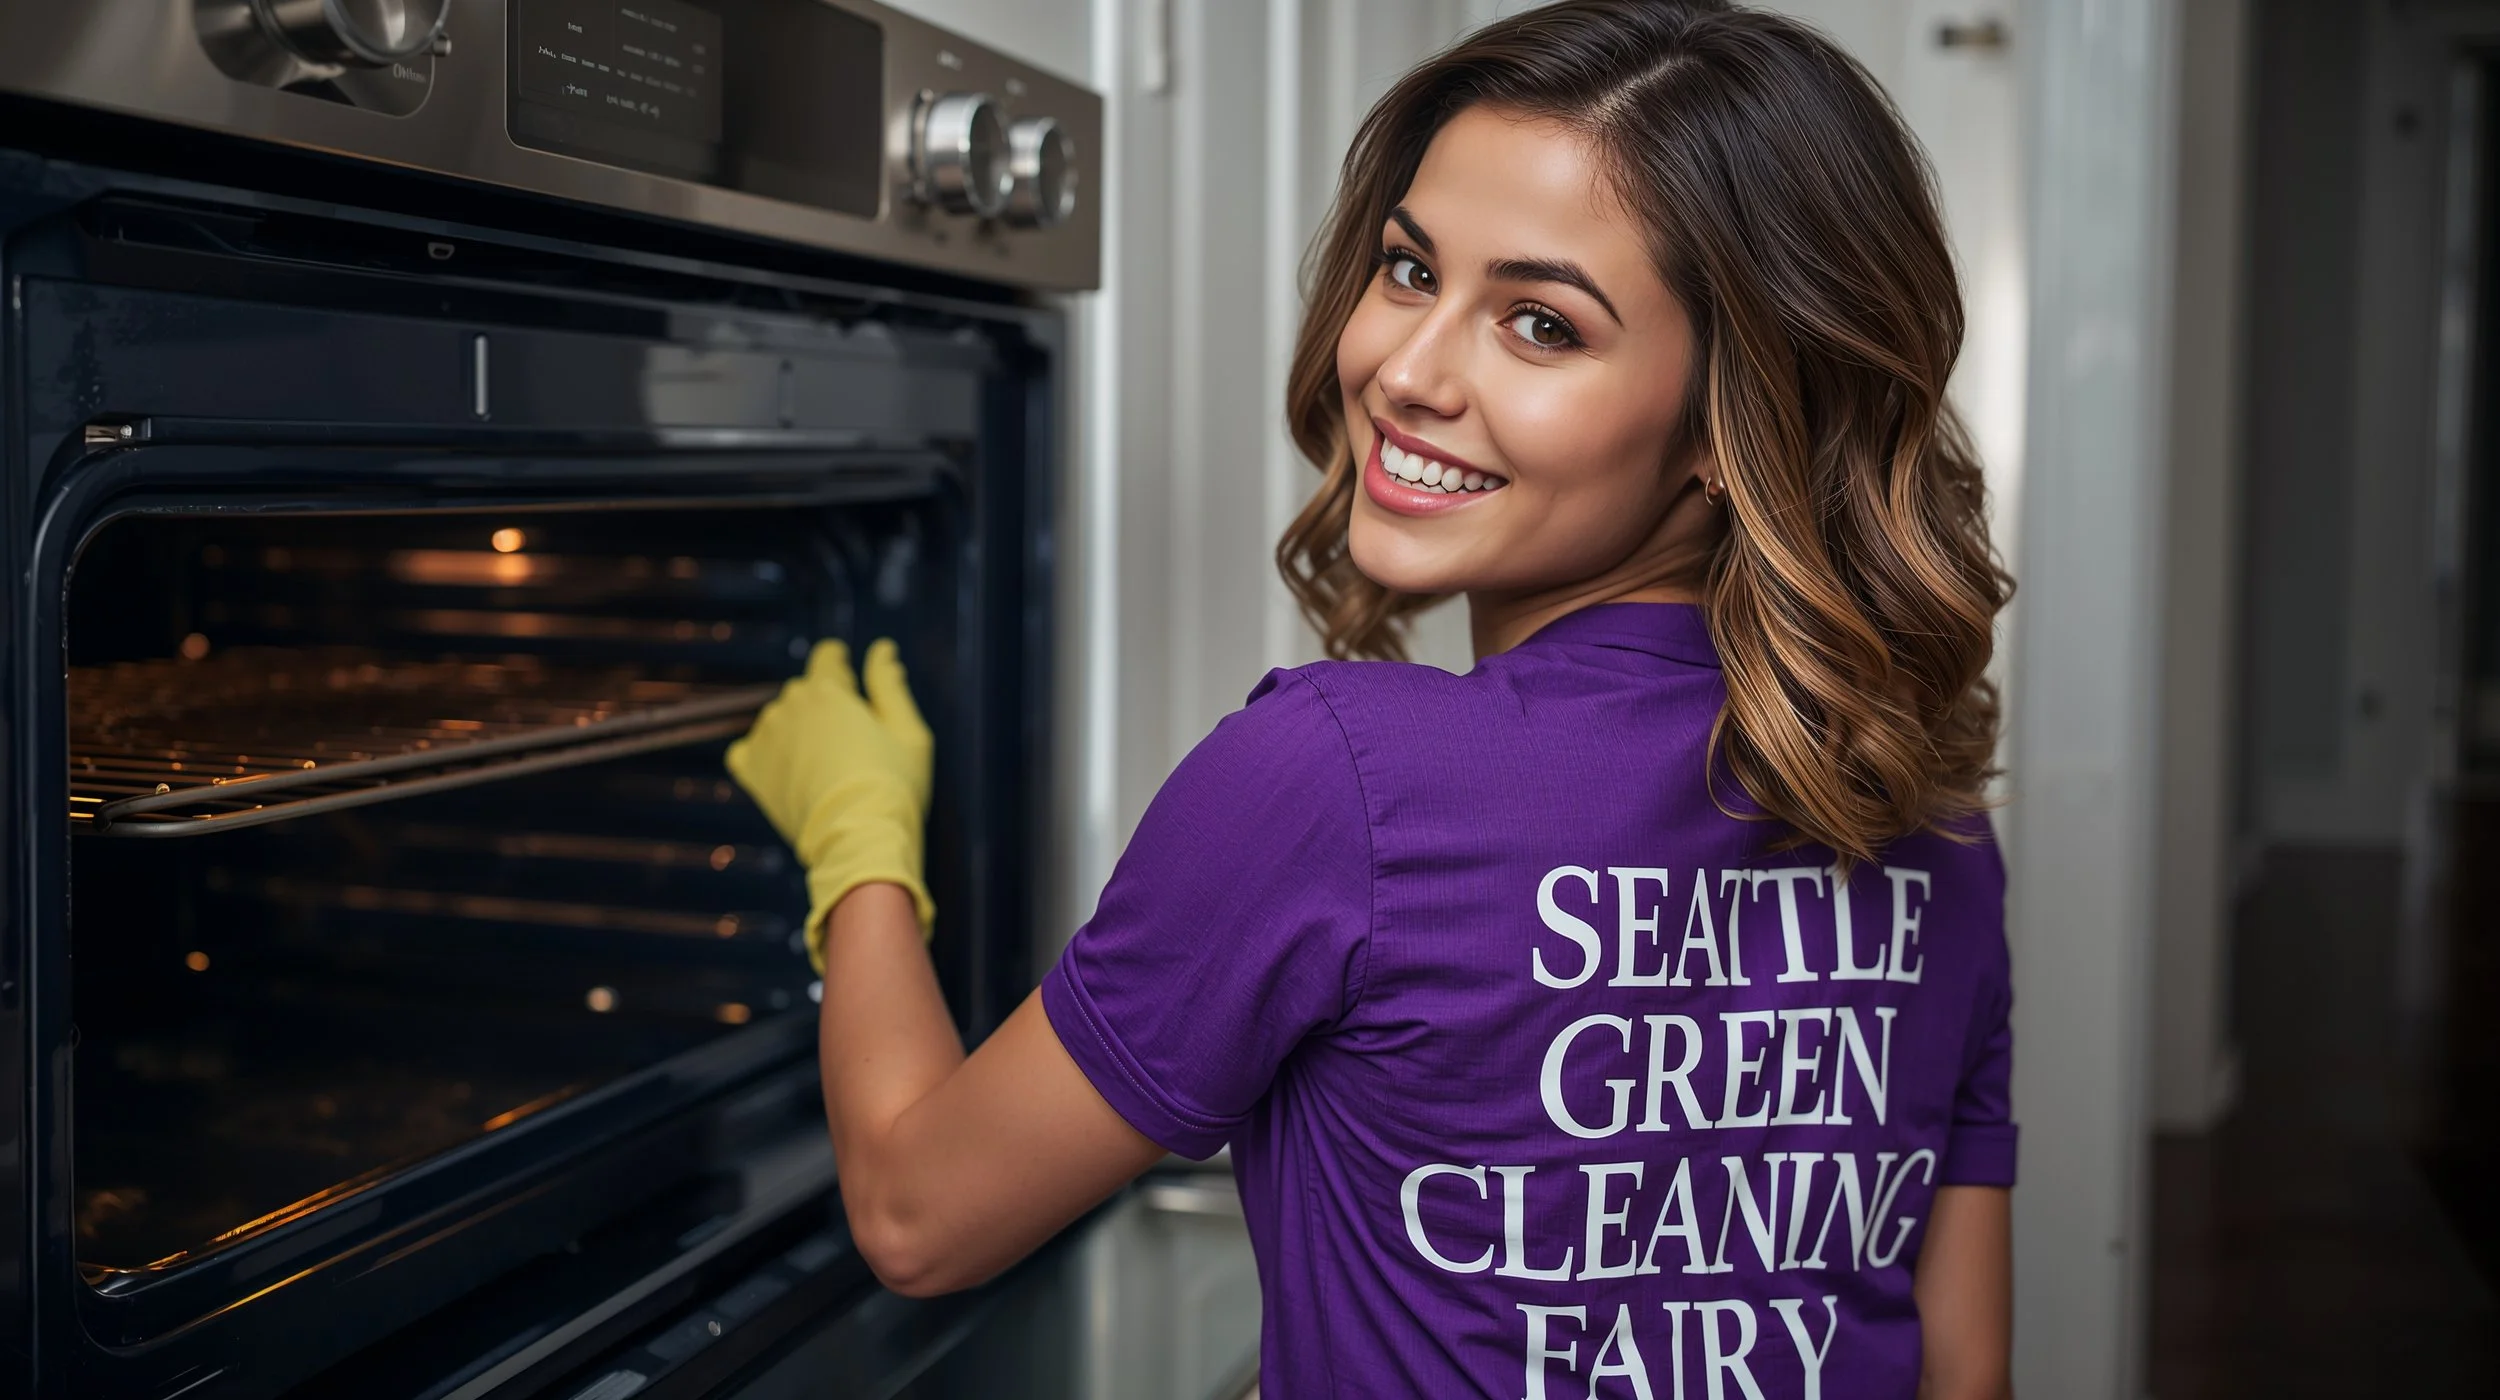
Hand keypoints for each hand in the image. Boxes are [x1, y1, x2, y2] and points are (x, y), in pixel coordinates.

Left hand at [726, 638, 934, 969]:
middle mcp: (789, 705)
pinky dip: (764, 757)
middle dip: (825, 708)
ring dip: (798, 733)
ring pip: (781, 721)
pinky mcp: (750, 770)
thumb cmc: (893, 785)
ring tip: (825, 769)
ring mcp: (764, 737)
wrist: (858, 840)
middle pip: (806, 693)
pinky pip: (748, 751)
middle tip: (851, 744)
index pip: (827, 657)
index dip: (841, 664)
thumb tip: (882, 650)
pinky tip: (789, 774)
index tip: (851, 680)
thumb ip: (890, 685)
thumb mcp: (908, 731)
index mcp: (828, 689)